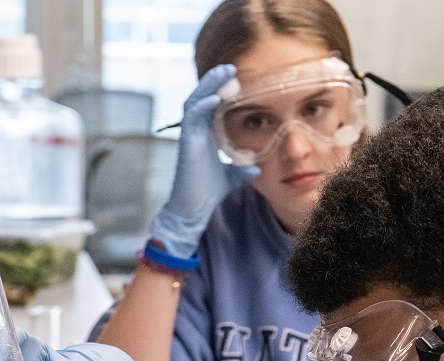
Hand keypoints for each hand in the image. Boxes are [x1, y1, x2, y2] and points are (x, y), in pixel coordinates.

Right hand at [149, 64, 260, 258]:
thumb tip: (258, 167)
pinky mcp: (186, 145)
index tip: (236, 78)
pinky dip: (201, 107)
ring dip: (207, 87)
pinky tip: (214, 100)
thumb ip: (242, 169)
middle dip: (214, 81)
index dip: (221, 90)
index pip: (212, 105)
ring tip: (222, 74)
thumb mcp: (231, 177)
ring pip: (194, 102)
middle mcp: (195, 132)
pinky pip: (191, 120)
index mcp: (205, 136)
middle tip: (230, 67)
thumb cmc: (207, 192)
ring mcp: (189, 137)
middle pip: (202, 97)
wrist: (192, 210)